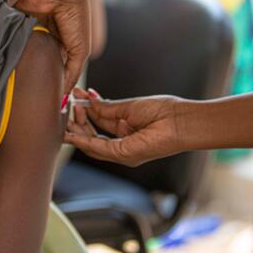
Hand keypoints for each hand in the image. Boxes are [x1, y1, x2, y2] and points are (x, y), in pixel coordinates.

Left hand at [12, 0, 89, 95]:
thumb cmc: (75, 16)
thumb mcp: (80, 49)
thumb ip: (72, 71)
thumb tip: (62, 94)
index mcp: (62, 45)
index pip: (55, 69)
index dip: (51, 83)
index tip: (45, 100)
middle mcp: (46, 39)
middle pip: (38, 63)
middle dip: (34, 75)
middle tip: (28, 94)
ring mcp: (30, 33)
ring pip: (23, 55)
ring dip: (21, 64)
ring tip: (15, 81)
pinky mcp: (16, 25)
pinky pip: (10, 40)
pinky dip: (9, 48)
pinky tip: (6, 61)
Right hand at [65, 88, 189, 166]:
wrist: (180, 120)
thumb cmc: (164, 112)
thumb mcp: (129, 107)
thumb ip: (107, 108)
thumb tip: (88, 100)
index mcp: (126, 130)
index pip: (99, 123)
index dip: (85, 111)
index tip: (76, 97)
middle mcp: (123, 143)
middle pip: (92, 135)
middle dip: (79, 120)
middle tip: (71, 103)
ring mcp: (123, 151)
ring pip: (92, 143)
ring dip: (78, 128)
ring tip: (72, 111)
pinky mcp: (124, 154)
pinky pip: (99, 148)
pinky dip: (84, 140)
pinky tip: (73, 130)